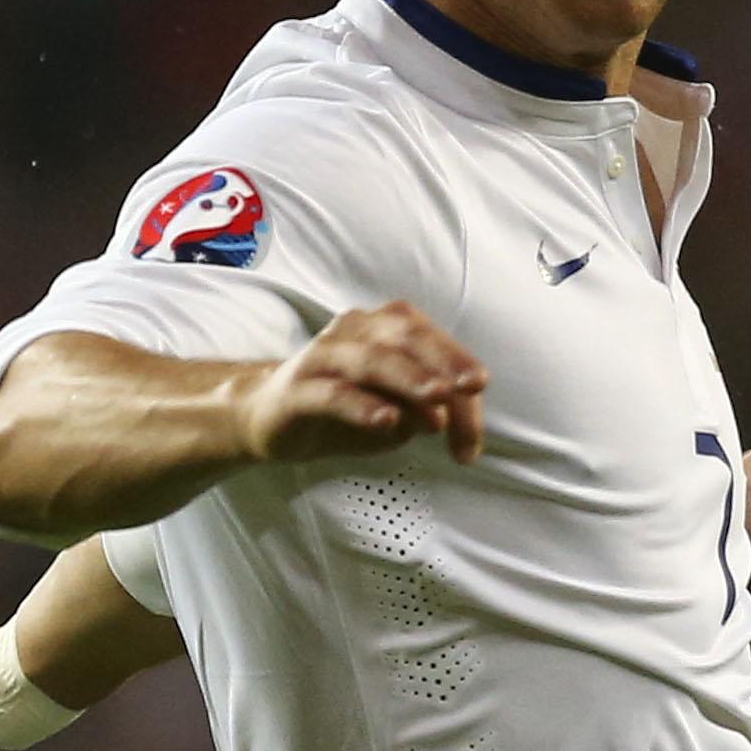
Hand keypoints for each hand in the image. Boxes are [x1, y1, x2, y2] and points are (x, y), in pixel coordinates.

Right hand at [241, 303, 487, 466]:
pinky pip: (332, 393)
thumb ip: (424, 408)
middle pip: (405, 338)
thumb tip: (447, 415)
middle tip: (472, 387)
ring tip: (438, 400)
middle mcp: (354, 331)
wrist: (271, 417)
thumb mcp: (396, 412)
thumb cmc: (345, 407)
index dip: (459, 365)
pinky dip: (362, 406)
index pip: (430, 340)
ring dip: (409, 379)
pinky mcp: (297, 390)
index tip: (480, 394)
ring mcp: (323, 357)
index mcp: (383, 328)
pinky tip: (386, 421)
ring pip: (371, 360)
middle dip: (443, 361)